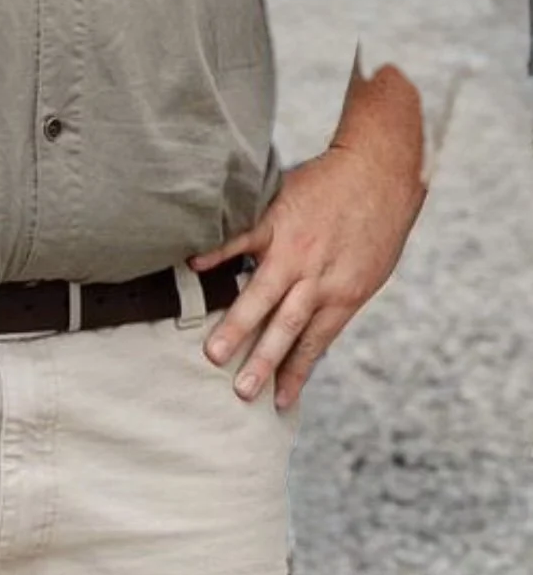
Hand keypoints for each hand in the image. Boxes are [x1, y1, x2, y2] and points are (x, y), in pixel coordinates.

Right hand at [190, 135, 425, 410]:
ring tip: (213, 352)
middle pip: (285, 327)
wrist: (380, 171)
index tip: (277, 403)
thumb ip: (337, 297)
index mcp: (342, 295)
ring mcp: (294, 248)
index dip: (296, 374)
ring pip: (262, 292)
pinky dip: (219, 252)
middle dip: (262, 361)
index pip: (314, 343)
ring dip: (238, 324)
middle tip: (240, 391)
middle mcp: (316, 278)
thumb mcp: (369, 272)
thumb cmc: (378, 224)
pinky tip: (195, 266)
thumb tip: (313, 326)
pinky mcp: (277, 217)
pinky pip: (243, 237)